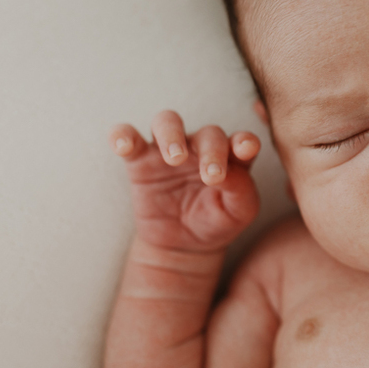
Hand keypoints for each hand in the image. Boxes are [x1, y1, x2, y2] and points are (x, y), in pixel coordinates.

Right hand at [109, 110, 260, 252]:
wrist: (182, 245)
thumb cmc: (216, 222)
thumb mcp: (237, 213)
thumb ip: (241, 191)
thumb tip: (227, 173)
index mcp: (231, 158)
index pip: (241, 140)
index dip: (245, 141)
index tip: (246, 149)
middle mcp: (201, 148)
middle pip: (207, 133)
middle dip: (211, 150)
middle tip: (210, 175)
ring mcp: (169, 150)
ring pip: (167, 122)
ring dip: (172, 134)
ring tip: (174, 158)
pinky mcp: (140, 161)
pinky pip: (127, 137)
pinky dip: (123, 135)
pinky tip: (124, 145)